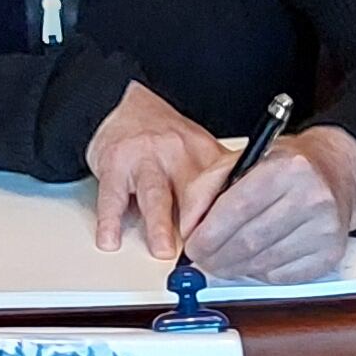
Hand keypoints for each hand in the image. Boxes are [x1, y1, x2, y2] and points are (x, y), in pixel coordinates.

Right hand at [85, 83, 229, 255]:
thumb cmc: (164, 137)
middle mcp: (176, 154)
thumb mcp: (199, 149)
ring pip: (154, 194)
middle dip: (198, 222)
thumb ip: (219, 180)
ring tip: (162, 250)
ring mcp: (144, 159)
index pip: (221, 186)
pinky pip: (112, 196)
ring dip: (159, 224)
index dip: (228, 215)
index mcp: (203, 153)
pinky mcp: (115, 166)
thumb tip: (245, 218)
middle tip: (202, 251)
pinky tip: (111, 238)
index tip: (231, 241)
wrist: (123, 103)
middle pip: (192, 191)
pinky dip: (110, 220)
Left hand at [181, 127, 355, 284]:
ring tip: (224, 260)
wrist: (335, 174)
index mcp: (288, 167)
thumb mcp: (243, 160)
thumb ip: (207, 187)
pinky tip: (256, 259)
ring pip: (263, 263)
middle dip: (216, 256)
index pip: (238, 207)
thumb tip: (188, 227)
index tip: (193, 245)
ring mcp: (324, 228)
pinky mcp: (329, 254)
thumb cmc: (286, 167)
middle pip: (249, 241)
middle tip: (203, 259)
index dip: (209, 233)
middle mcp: (312, 197)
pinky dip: (260, 273)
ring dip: (235, 268)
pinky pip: (282, 276)